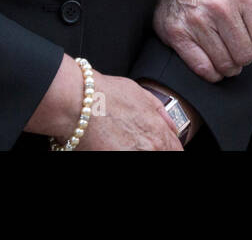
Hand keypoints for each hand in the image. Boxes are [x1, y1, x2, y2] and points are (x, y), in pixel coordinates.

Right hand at [25, 56, 181, 149]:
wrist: (75, 102)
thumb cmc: (104, 93)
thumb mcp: (139, 93)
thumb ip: (159, 111)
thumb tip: (171, 126)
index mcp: (157, 131)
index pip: (175, 149)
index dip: (169, 147)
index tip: (163, 146)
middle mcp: (148, 148)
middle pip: (162, 153)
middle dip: (154, 148)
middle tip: (139, 141)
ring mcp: (130, 154)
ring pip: (147, 156)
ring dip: (138, 150)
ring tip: (124, 143)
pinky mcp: (111, 158)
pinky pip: (126, 157)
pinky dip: (120, 151)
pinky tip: (112, 146)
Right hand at [154, 0, 251, 82]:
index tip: (249, 34)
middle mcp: (221, 7)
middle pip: (246, 56)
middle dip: (242, 55)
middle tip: (232, 42)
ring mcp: (197, 21)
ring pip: (226, 65)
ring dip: (226, 65)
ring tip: (221, 49)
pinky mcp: (177, 34)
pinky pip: (204, 69)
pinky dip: (210, 72)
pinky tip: (208, 60)